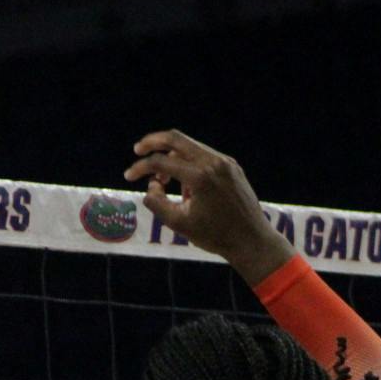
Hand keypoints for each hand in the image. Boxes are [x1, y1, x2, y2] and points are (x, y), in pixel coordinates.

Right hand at [124, 130, 292, 283]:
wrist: (252, 241)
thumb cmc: (214, 235)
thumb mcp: (178, 223)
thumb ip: (156, 202)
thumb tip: (151, 185)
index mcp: (199, 177)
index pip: (161, 161)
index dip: (140, 167)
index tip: (128, 176)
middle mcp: (213, 163)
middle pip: (175, 138)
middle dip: (153, 142)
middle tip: (138, 150)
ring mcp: (225, 163)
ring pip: (190, 146)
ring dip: (171, 156)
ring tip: (164, 180)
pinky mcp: (232, 167)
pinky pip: (204, 156)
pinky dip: (189, 163)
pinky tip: (186, 185)